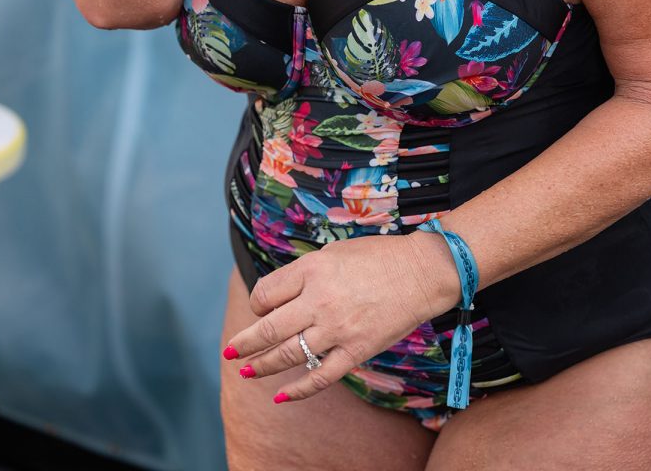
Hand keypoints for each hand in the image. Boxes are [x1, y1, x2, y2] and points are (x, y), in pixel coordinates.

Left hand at [223, 232, 460, 402]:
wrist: (420, 272)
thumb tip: (278, 299)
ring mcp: (336, 329)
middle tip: (230, 351)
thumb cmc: (376, 257)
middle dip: (244, 343)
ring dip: (262, 367)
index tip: (263, 308)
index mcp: (311, 270)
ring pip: (287, 355)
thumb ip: (304, 274)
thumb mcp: (333, 253)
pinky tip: (280, 396)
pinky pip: (319, 377)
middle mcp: (318, 300)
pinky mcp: (355, 350)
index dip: (258, 304)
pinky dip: (297, 390)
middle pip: (268, 329)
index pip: (265, 294)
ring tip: (246, 372)